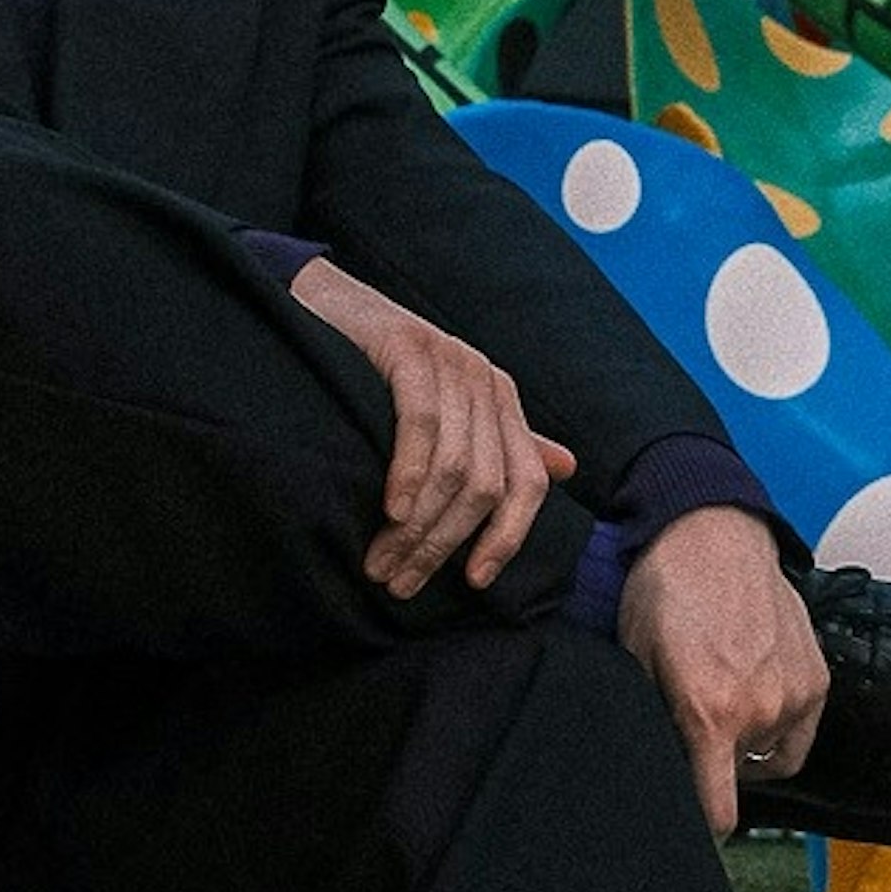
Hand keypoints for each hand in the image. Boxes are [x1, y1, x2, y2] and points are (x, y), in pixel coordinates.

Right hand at [288, 255, 573, 597]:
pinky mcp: (409, 348)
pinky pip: (421, 424)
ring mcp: (450, 361)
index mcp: (500, 401)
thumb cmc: (379, 372)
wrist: (324, 308)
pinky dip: (408, 474)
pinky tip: (390, 511)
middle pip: (486, 486)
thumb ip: (503, 443)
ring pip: (454, 466)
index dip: (507, 538)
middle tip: (400, 582)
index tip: (474, 582)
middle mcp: (484, 380)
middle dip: (444, 545)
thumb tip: (566, 470)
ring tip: (381, 563)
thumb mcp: (447, 411)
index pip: (526, 484)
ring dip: (418, 527)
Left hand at [619, 506, 825, 839]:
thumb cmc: (666, 591)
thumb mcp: (634, 662)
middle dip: (714, 762)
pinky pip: (800, 732)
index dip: (704, 824)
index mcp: (711, 713)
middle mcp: (761, 710)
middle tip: (694, 723)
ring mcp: (795, 694)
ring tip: (725, 699)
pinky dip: (779, 724)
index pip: (720, 812)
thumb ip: (651, 721)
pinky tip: (754, 692)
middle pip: (739, 779)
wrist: (712, 534)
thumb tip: (658, 765)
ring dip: (748, 742)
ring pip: (770, 756)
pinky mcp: (817, 678)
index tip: (694, 821)